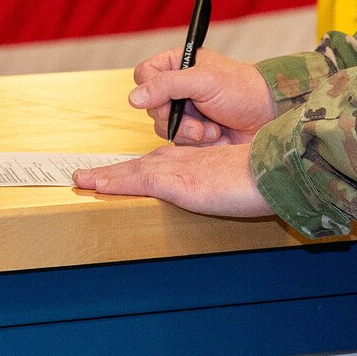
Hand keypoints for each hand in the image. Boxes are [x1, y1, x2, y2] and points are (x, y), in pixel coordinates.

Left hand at [73, 143, 272, 217]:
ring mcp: (178, 171)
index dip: (132, 170)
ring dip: (106, 177)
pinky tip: (98, 186)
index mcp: (195, 162)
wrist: (274, 173)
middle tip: (85, 177)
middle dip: (112, 173)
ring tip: (82, 181)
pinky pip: (139, 182)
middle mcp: (182, 162)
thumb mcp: (236, 181)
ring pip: (133, 172)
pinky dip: (116, 183)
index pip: (156, 164)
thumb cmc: (262, 178)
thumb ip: (221, 185)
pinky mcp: (178, 182)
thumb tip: (220, 193)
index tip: (114, 175)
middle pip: (138, 166)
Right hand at [130, 48, 276, 145]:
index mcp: (178, 65)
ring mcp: (185, 112)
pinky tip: (217, 137)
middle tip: (197, 120)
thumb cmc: (244, 90)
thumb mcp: (204, 81)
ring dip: (189, 133)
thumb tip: (134, 97)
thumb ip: (167, 86)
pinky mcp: (193, 133)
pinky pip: (180, 143)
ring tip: (213, 130)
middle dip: (175, 119)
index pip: (144, 75)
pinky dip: (198, 143)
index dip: (150, 90)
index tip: (167, 101)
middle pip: (151, 107)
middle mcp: (178, 88)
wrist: (270, 118)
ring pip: (164, 128)